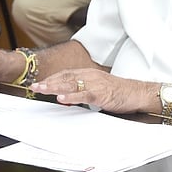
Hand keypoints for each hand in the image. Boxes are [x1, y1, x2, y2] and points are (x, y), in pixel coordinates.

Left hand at [30, 69, 148, 112]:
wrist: (138, 93)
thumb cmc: (120, 93)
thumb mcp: (99, 89)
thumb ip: (82, 92)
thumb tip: (66, 98)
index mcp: (90, 74)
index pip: (67, 74)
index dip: (52, 78)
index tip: (39, 83)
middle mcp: (91, 76)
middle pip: (66, 77)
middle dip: (49, 82)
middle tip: (34, 86)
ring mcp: (96, 85)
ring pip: (72, 84)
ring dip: (55, 87)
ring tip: (41, 89)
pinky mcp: (102, 94)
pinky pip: (84, 94)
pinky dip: (72, 96)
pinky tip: (62, 98)